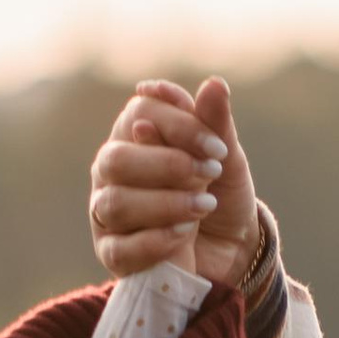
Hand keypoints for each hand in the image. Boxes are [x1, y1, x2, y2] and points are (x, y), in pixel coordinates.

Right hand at [87, 77, 263, 288]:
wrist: (231, 252)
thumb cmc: (221, 196)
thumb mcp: (227, 159)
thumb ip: (216, 124)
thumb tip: (215, 83)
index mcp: (134, 133)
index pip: (140, 113)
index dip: (178, 126)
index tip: (217, 147)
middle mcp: (112, 169)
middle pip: (116, 158)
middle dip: (167, 166)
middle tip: (209, 173)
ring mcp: (107, 212)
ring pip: (115, 203)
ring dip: (165, 203)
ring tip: (203, 206)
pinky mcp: (113, 253)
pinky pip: (121, 248)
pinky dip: (155, 240)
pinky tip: (183, 234)